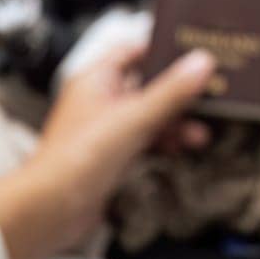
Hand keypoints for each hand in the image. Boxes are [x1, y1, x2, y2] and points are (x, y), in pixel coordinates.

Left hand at [0, 44, 215, 258]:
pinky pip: (143, 142)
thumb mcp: (135, 118)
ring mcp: (104, 131)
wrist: (52, 208)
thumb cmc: (79, 158)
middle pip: (145, 86)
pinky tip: (181, 149)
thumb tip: (201, 61)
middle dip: (176, 94)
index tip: (191, 53)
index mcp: (96, 80)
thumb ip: (171, 91)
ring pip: (147, 117)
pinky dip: (163, 143)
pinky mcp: (110, 158)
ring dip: (174, 122)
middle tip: (207, 96)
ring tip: (200, 132)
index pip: (131, 50)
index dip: (161, 50)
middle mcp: (99, 101)